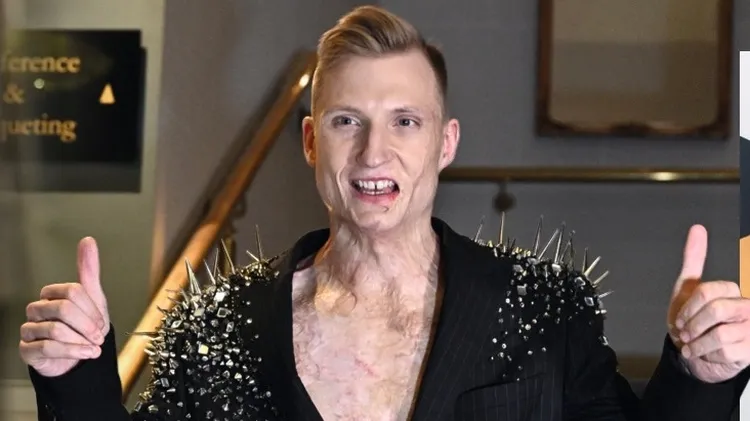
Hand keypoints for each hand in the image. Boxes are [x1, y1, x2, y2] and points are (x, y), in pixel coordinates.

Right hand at [19, 237, 109, 376]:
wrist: (78, 358)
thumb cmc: (83, 328)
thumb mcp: (93, 299)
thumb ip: (89, 270)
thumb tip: (88, 241)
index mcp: (52, 294)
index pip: (72, 291)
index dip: (91, 309)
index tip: (102, 321)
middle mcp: (38, 309)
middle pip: (64, 308)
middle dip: (87, 324)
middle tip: (98, 335)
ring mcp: (30, 329)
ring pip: (56, 329)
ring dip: (81, 340)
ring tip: (92, 346)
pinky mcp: (27, 349)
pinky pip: (47, 347)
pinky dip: (72, 351)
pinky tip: (85, 353)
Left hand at [667, 225, 749, 382]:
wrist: (695, 354)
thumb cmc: (692, 321)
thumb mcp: (688, 288)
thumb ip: (694, 259)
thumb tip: (698, 229)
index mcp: (732, 291)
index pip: (708, 291)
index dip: (688, 307)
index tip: (680, 319)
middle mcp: (746, 307)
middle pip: (716, 310)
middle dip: (693, 325)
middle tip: (685, 333)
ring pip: (720, 333)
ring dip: (697, 343)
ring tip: (692, 345)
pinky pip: (724, 352)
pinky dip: (706, 355)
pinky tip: (706, 354)